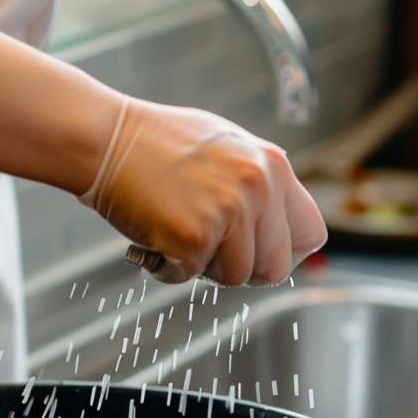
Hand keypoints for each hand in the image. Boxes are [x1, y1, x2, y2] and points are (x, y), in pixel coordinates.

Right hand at [80, 96, 326, 286]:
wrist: (107, 139)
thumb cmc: (158, 144)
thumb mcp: (228, 147)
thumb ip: (260, 181)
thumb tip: (280, 221)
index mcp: (272, 165)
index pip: (311, 232)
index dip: (286, 252)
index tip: (261, 254)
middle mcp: (258, 187)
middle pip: (275, 267)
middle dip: (244, 269)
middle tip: (212, 252)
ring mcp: (228, 212)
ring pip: (236, 277)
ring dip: (206, 267)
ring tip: (179, 232)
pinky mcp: (194, 236)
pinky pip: (193, 277)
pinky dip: (170, 267)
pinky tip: (157, 238)